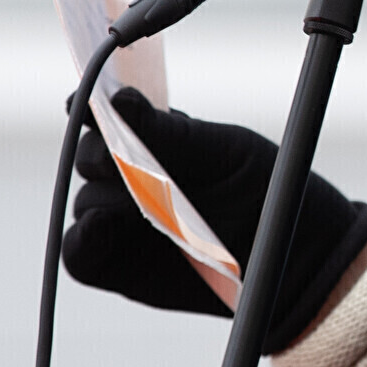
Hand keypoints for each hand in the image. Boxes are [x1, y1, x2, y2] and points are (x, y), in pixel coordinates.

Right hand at [62, 90, 366, 352]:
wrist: (289, 253)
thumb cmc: (262, 190)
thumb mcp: (221, 151)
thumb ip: (169, 133)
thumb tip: (117, 101)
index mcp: (152, 139)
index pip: (104, 117)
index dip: (88, 106)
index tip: (83, 102)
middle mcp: (128, 176)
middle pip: (87, 157)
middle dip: (101, 155)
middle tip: (127, 161)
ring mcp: (118, 221)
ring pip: (85, 201)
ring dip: (107, 199)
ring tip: (150, 207)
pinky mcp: (115, 264)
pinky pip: (77, 253)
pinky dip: (82, 239)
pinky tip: (103, 227)